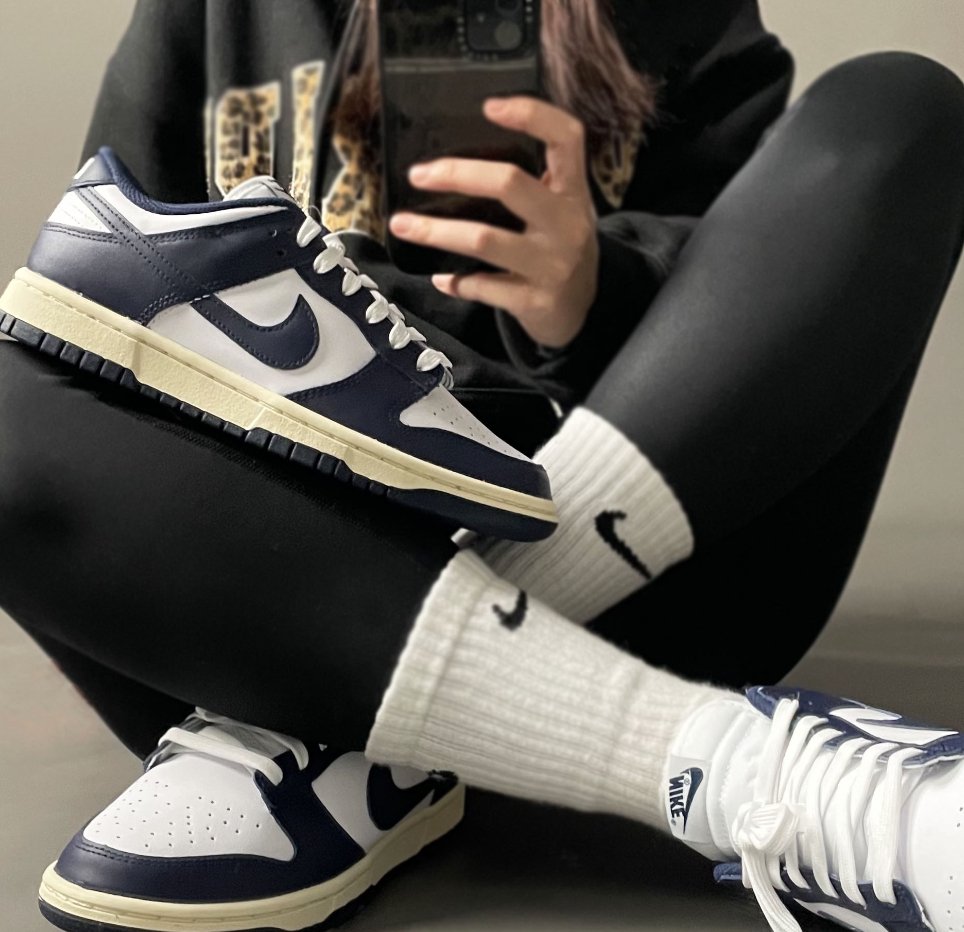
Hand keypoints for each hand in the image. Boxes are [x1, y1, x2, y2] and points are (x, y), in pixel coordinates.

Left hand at [388, 96, 598, 347]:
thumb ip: (531, 184)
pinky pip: (482, 286)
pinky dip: (455, 281)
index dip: (532, 114)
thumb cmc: (559, 247)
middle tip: (418, 174)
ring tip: (402, 224)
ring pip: (484, 238)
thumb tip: (457, 162)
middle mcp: (567, 225)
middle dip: (456, 174)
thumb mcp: (561, 210)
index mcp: (574, 191)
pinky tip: (441, 277)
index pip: (566, 138)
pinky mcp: (533, 301)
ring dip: (436, 231)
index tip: (488, 105)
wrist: (582, 309)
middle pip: (509, 183)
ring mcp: (552, 265)